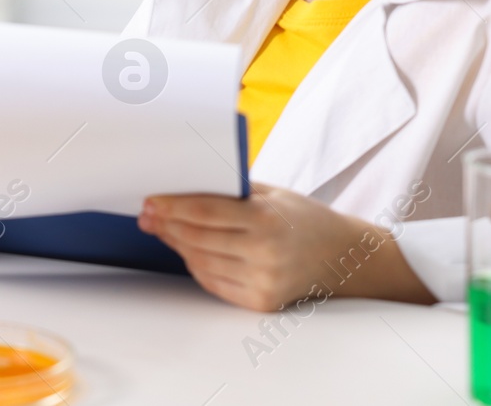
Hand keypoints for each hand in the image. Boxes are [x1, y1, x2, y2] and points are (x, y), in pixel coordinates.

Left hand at [137, 183, 433, 310]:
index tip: (150, 201)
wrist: (343, 257)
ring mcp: (263, 282)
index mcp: (266, 220)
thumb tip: (182, 188)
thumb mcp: (271, 193)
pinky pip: (214, 282)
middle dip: (166, 226)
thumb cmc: (303, 218)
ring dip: (177, 245)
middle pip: (197, 239)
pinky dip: (196, 265)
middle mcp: (264, 254)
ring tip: (163, 230)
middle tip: (146, 215)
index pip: (204, 212)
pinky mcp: (261, 302)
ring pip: (201, 262)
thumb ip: (230, 192)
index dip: (171, 207)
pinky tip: (187, 250)